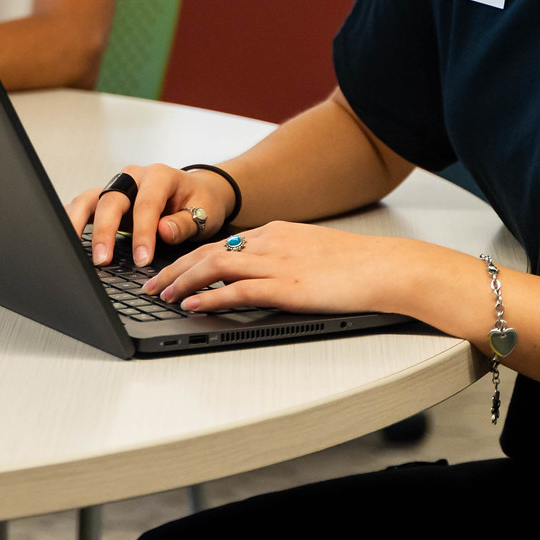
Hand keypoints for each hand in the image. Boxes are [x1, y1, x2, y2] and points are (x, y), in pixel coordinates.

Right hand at [65, 164, 236, 267]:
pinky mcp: (107, 199)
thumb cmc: (202, 201)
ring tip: (72, 249)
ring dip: (78, 224)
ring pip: (89, 199)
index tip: (142, 260)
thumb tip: (163, 231)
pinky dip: (73, 221)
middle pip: (111, 200)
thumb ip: (185, 223)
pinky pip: (84, 206)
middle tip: (103, 260)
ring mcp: (117, 186)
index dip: (143, 233)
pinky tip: (66, 239)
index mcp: (159, 176)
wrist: (197, 192)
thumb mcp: (204, 212)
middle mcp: (133, 177)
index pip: (146, 204)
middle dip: (105, 231)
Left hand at [144, 220, 419, 314]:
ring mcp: (278, 262)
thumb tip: (261, 276)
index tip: (170, 270)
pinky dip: (209, 298)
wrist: (388, 268)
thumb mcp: (313, 252)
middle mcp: (271, 241)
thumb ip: (285, 259)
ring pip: (214, 265)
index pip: (221, 242)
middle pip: (208, 249)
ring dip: (182, 282)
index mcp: (277, 232)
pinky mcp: (288, 286)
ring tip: (161, 296)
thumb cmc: (359, 266)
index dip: (190, 257)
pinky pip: (237, 289)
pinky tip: (192, 306)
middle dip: (174, 268)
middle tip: (150, 285)